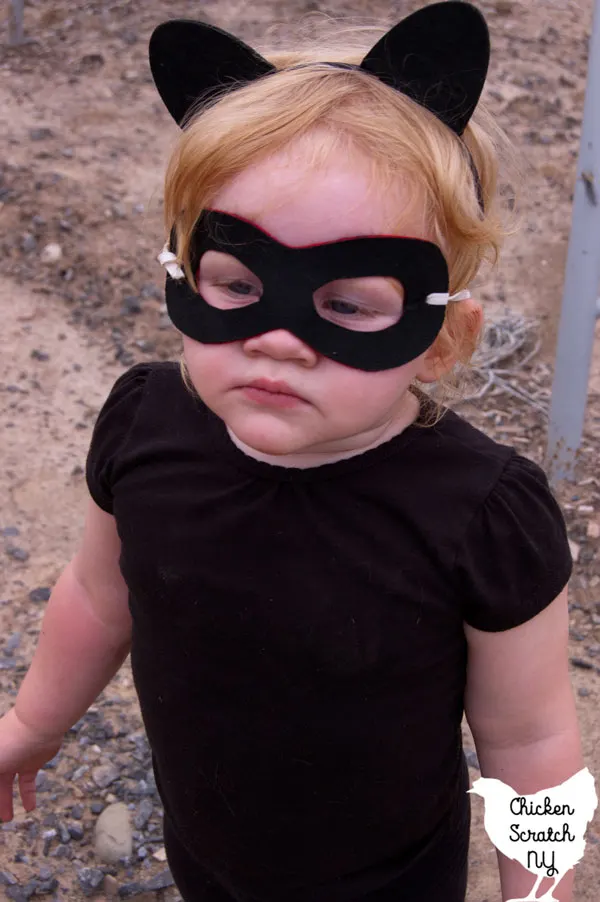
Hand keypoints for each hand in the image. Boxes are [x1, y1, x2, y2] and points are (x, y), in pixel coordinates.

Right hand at [0, 707, 63, 821]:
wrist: (39, 725)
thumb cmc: (9, 741)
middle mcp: (0, 758)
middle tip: (0, 817)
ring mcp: (16, 760)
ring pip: (8, 785)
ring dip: (7, 802)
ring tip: (8, 818)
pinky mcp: (33, 762)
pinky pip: (27, 783)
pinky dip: (28, 795)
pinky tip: (30, 808)